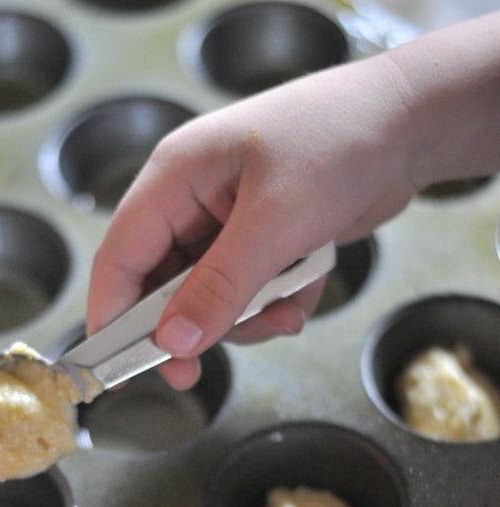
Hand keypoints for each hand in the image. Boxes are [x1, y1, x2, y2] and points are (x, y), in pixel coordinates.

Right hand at [87, 49, 414, 389]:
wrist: (406, 124)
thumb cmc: (337, 142)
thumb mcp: (274, 222)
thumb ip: (219, 287)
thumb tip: (174, 342)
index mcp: (175, 177)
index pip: (120, 257)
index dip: (111, 316)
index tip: (118, 369)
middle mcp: (192, 201)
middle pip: (161, 287)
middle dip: (192, 326)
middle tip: (197, 372)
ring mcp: (226, 222)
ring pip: (210, 298)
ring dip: (247, 316)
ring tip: (287, 308)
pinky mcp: (260, 240)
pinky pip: (250, 293)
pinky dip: (277, 301)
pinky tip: (307, 284)